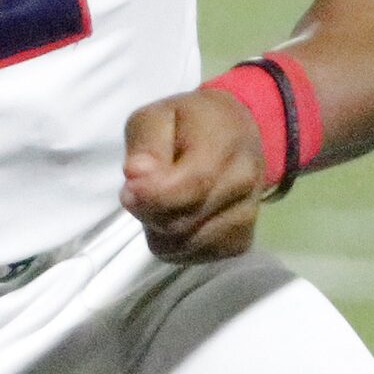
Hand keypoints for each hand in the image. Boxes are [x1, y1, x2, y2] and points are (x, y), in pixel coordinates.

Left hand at [120, 88, 268, 263]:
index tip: (127, 191)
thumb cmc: (189, 122)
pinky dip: (175, 242)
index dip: (152, 197)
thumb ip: (146, 144)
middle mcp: (242, 184)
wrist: (236, 134)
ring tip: (164, 199)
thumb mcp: (156, 116)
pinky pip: (192, 256)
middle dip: (148, 210)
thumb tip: (137, 176)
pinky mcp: (240, 242)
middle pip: (180, 223)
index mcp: (223, 145)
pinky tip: (178, 215)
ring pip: (181, 246)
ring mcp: (245, 217)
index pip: (190, 186)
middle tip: (142, 187)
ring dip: (159, 228)